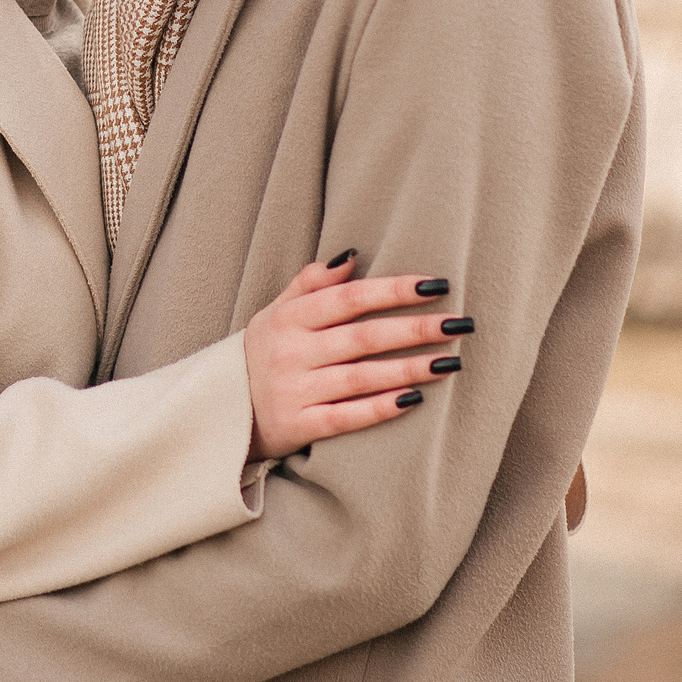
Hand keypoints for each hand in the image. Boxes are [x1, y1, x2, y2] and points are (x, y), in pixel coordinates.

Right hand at [244, 254, 468, 460]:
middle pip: (363, 337)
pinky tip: (414, 400)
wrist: (222, 412)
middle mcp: (291, 352)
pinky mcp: (299, 426)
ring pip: (361, 377)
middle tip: (460, 324)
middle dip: (414, 330)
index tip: (436, 285)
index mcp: (288, 318)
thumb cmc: (262, 354)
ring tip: (451, 362)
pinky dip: (380, 408)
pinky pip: (346, 417)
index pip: (349, 298)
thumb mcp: (274, 313)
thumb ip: (310, 283)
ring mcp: (295, 391)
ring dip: (409, 369)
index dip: (393, 290)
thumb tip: (352, 254)